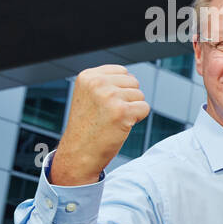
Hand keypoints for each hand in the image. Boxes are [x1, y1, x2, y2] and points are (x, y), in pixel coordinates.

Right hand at [51, 65, 149, 185]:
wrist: (78, 152)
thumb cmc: (87, 126)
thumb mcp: (89, 95)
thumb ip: (106, 82)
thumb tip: (130, 77)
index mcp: (88, 76)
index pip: (122, 71)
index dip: (121, 89)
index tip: (105, 103)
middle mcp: (97, 83)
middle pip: (133, 82)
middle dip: (127, 99)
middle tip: (109, 114)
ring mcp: (109, 96)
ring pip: (140, 96)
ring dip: (132, 109)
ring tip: (112, 119)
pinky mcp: (122, 111)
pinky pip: (144, 108)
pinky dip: (137, 119)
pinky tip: (120, 125)